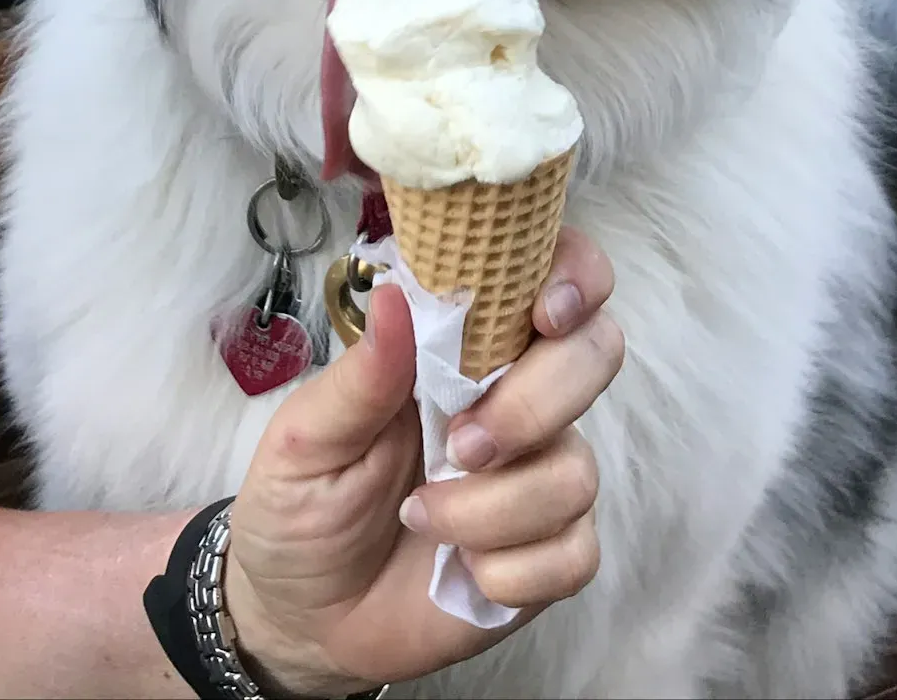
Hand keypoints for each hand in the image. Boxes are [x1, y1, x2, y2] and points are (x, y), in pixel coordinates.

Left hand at [225, 226, 621, 695]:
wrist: (301, 619)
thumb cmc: (301, 507)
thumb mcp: (306, 439)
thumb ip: (359, 377)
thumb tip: (395, 297)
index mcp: (463, 349)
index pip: (554, 278)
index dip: (575, 276)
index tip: (545, 313)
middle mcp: (518, 397)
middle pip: (595, 356)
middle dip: (534, 404)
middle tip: (461, 446)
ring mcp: (541, 475)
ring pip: (576, 471)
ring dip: (492, 509)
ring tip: (419, 517)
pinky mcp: (552, 554)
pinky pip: (575, 553)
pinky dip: (510, 573)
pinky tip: (460, 571)